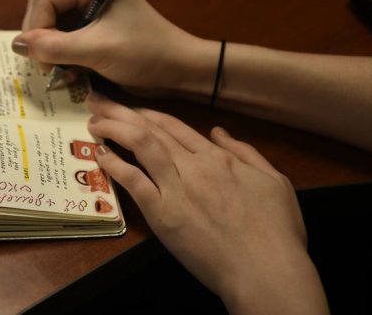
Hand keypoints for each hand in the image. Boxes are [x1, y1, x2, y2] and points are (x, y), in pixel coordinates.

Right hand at [12, 0, 219, 98]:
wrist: (180, 73)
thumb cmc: (145, 53)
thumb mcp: (97, 50)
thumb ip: (54, 47)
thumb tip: (15, 46)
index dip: (35, 28)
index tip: (38, 58)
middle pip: (45, 14)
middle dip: (42, 42)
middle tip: (48, 69)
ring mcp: (91, 15)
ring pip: (52, 32)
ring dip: (52, 55)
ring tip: (61, 74)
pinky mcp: (94, 35)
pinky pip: (64, 45)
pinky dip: (63, 61)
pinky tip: (72, 76)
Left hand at [85, 93, 328, 314]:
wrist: (266, 271)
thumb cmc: (277, 232)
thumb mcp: (274, 181)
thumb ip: (245, 152)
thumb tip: (218, 131)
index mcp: (218, 158)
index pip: (174, 126)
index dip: (147, 113)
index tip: (129, 107)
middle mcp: (193, 166)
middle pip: (151, 129)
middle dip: (120, 111)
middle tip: (97, 99)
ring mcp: (176, 189)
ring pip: (140, 145)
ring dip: (113, 128)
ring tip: (94, 120)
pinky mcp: (163, 214)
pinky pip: (134, 182)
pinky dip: (115, 165)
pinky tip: (100, 155)